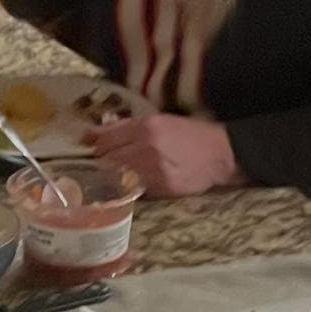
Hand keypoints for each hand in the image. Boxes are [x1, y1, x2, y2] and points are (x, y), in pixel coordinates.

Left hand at [91, 112, 244, 197]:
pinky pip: (135, 190)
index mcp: (145, 126)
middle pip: (107, 160)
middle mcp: (147, 146)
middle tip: (102, 167)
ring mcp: (154, 169)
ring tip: (117, 178)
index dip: (96, 147)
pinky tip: (134, 185)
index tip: (93, 151)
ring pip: (118, 178)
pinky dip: (130, 189)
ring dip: (113, 179)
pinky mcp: (162, 187)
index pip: (105, 140)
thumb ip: (124, 127)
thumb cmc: (188, 134)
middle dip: (102, 164)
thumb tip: (91, 133)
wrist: (219, 153)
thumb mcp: (158, 121)